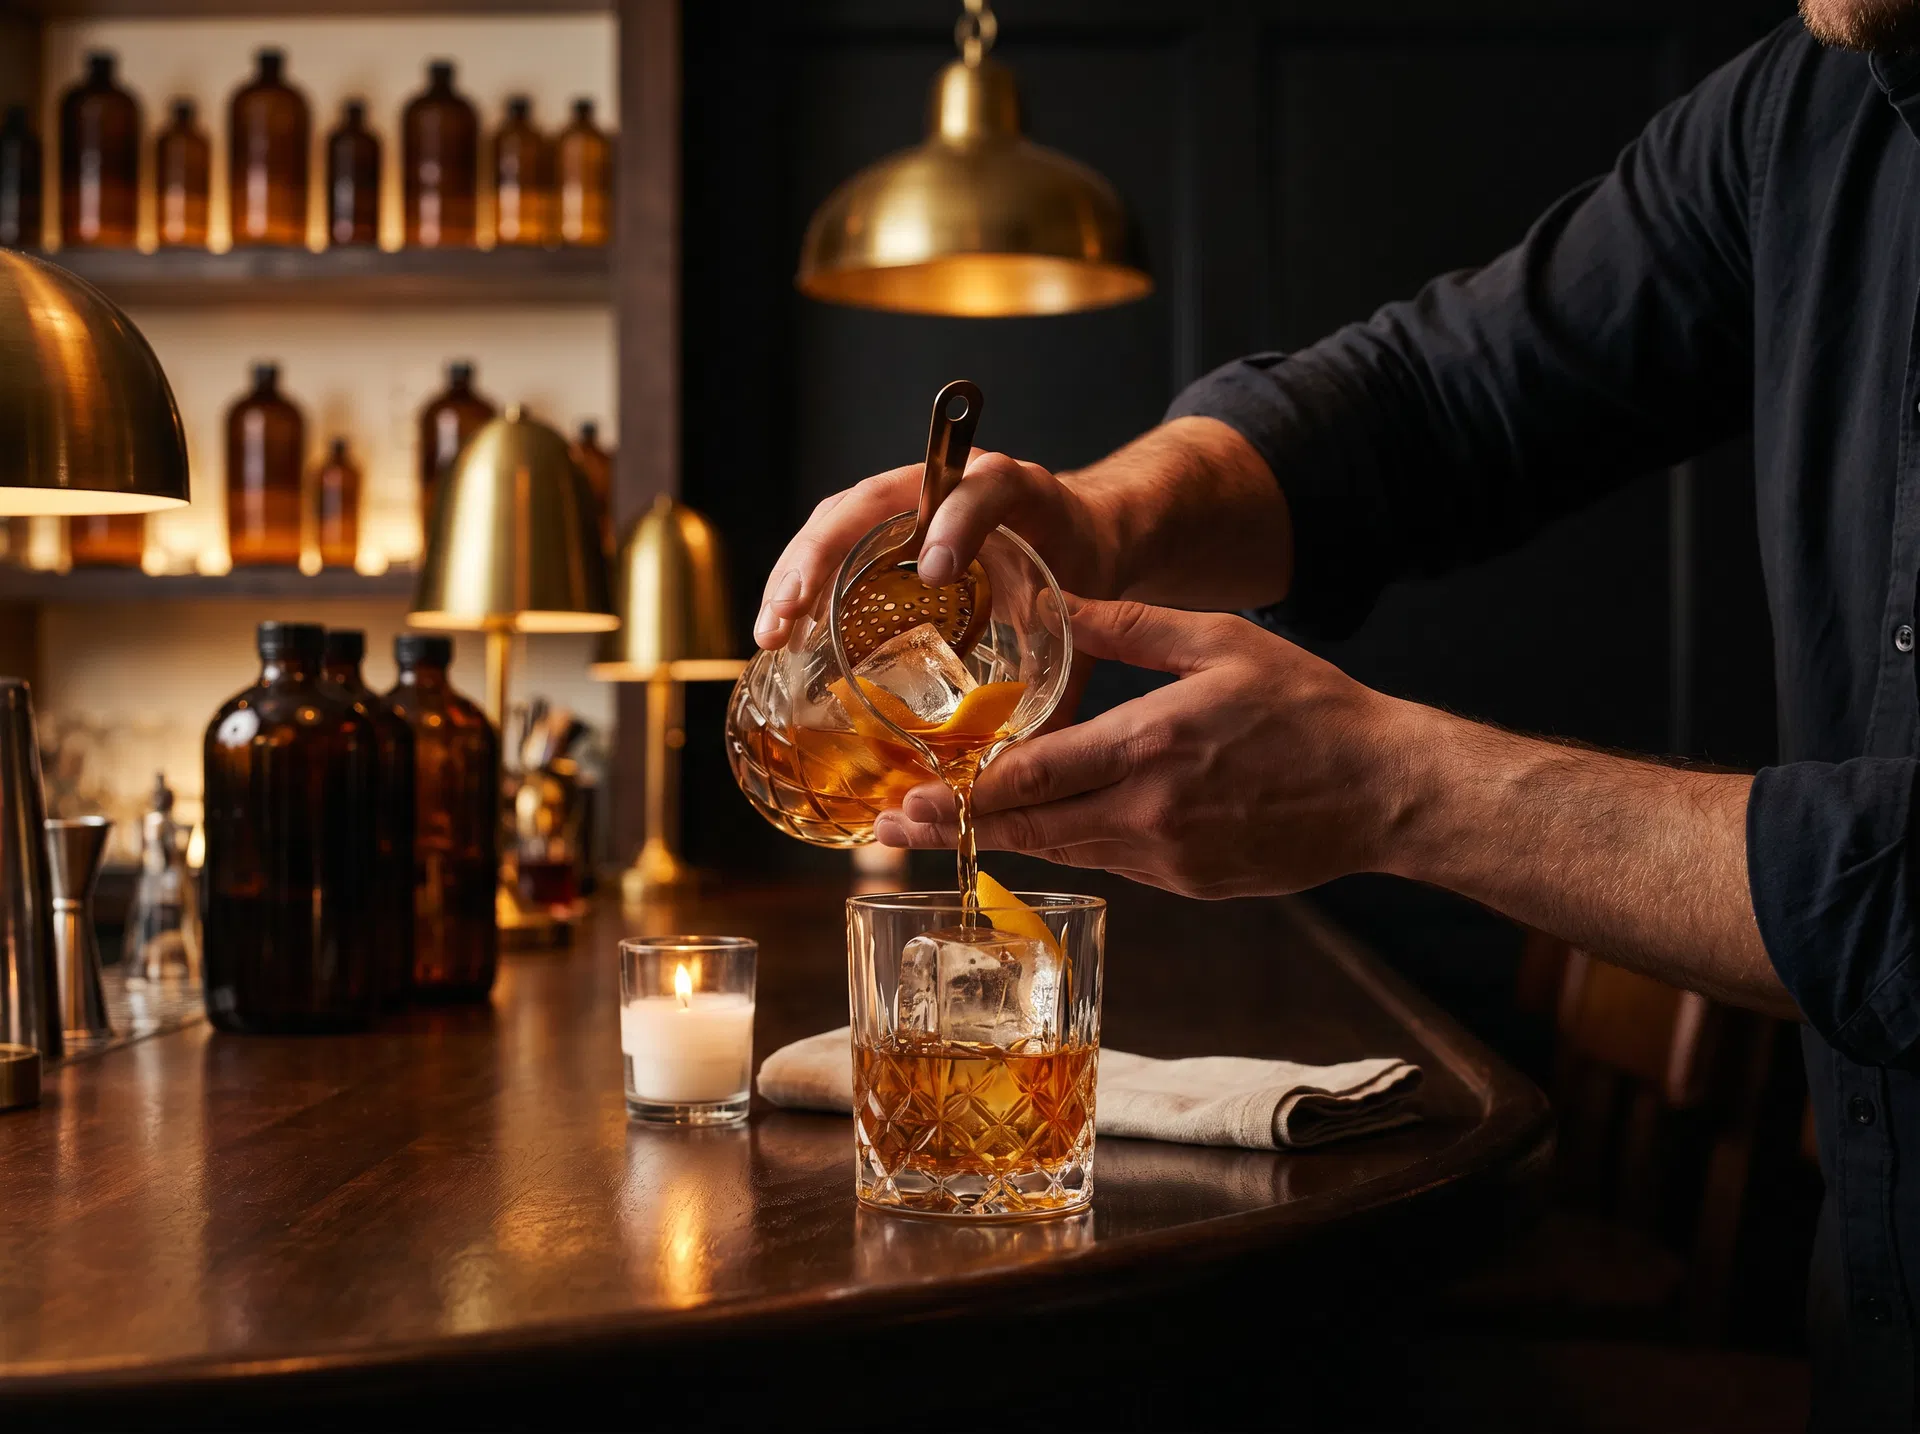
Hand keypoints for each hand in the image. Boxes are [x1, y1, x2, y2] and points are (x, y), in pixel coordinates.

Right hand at [752, 450, 1117, 650]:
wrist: (1079, 537)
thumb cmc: (1081, 573)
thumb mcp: (1087, 618)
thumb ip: (1066, 676)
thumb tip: (1034, 762)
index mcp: (1012, 491)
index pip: (982, 488)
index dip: (956, 521)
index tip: (937, 571)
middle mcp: (949, 486)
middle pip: (872, 500)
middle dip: (822, 553)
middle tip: (791, 612)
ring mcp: (907, 504)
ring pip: (838, 522)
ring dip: (796, 573)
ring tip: (771, 631)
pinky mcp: (885, 532)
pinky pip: (834, 547)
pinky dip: (803, 585)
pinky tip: (783, 632)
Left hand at [873, 598, 1417, 898]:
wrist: (1385, 790)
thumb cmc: (1310, 709)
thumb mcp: (1220, 643)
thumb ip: (1131, 626)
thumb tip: (1059, 603)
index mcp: (1152, 746)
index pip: (1034, 779)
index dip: (964, 793)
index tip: (911, 796)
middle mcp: (1151, 813)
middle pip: (1031, 828)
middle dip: (958, 827)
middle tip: (894, 827)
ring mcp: (1169, 858)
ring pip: (1065, 850)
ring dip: (1005, 839)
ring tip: (945, 828)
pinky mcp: (1188, 882)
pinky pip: (1111, 860)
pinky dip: (1071, 841)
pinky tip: (1041, 826)